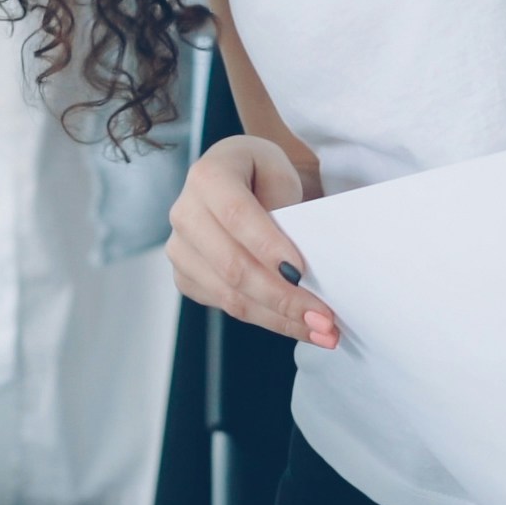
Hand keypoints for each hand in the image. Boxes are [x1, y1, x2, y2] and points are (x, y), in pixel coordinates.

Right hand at [167, 136, 337, 347]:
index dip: (267, 246)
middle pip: (232, 265)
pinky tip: (299, 326)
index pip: (237, 215)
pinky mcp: (186, 278)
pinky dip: (268, 320)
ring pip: (230, 296)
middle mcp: (185, 213)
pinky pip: (228, 307)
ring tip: (322, 331)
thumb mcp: (281, 173)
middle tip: (324, 316)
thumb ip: (287, 210)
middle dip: (283, 297)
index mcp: (208, 176)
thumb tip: (300, 268)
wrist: (238, 178)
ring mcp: (181, 250)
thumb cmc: (263, 174)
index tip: (301, 272)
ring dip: (280, 319)